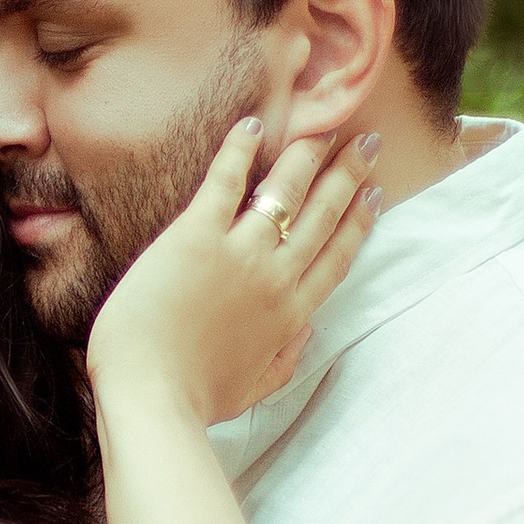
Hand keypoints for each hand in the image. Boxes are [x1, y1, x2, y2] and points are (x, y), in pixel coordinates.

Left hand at [86, 122, 379, 428]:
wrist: (149, 396)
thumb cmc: (193, 400)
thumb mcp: (254, 390)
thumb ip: (286, 361)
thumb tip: (307, 332)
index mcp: (290, 315)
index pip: (337, 257)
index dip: (359, 221)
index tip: (373, 194)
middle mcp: (275, 278)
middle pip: (323, 215)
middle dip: (349, 174)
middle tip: (366, 144)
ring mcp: (239, 255)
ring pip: (286, 190)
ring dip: (308, 154)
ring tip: (322, 128)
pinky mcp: (196, 237)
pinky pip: (226, 181)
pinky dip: (241, 149)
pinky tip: (253, 123)